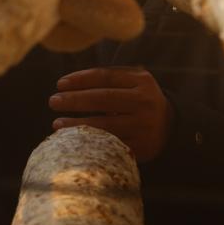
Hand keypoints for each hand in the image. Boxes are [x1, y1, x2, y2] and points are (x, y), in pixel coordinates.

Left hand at [48, 66, 172, 161]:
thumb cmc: (139, 99)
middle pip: (103, 99)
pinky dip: (90, 143)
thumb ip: (108, 77)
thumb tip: (67, 83)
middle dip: (74, 100)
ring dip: (77, 125)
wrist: (170, 126)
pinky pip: (111, 145)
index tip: (60, 84)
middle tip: (53, 101)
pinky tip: (74, 142)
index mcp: (142, 81)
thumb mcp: (133, 82)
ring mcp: (144, 126)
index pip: (105, 77)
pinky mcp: (141, 147)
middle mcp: (145, 102)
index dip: (80, 79)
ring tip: (57, 124)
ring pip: (105, 125)